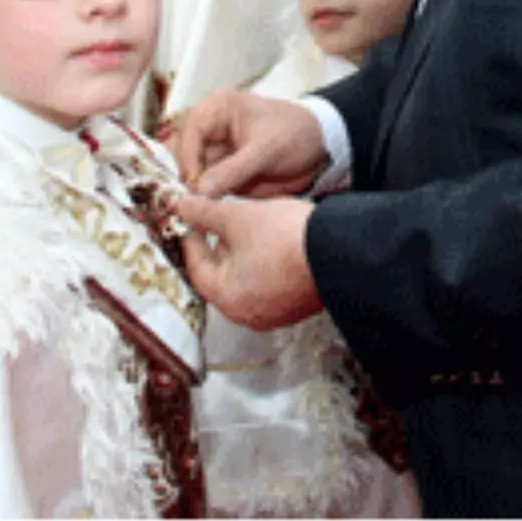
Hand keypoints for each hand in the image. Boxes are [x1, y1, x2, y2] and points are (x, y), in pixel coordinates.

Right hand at [167, 89, 328, 198]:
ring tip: (191, 208)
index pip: (191, 131)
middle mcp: (210, 127)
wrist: (320, 148)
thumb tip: (199, 191)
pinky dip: (200, 198)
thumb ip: (232, 170)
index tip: (192, 185)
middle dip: (183, 175)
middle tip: (187, 201)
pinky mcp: (221, 171)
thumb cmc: (295, 135)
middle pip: (182, 150)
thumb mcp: (266, 151)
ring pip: (188, 170)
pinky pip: (203, 185)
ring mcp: (214, 150)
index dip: (188, 158)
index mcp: (219, 108)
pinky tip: (201, 210)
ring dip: (189, 189)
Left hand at [177, 194, 321, 329]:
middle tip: (216, 219)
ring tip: (245, 226)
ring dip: (241, 254)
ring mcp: (274, 313)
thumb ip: (204, 214)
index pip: (196, 267)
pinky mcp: (294, 306)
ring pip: (244, 280)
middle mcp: (249, 314)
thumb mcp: (238, 218)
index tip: (191, 219)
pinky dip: (261, 264)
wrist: (339, 250)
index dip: (191, 238)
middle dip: (217, 246)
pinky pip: (267, 284)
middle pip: (220, 276)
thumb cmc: (286, 238)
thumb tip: (181, 207)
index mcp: (228, 298)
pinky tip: (269, 241)